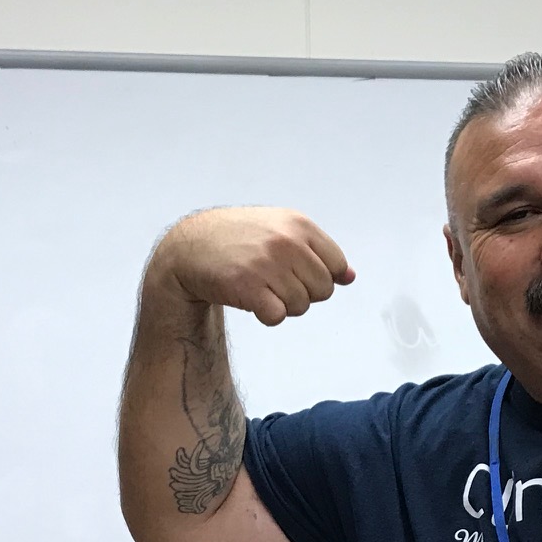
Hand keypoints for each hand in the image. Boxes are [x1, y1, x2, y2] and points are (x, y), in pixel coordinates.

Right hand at [152, 207, 354, 325]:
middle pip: (323, 290)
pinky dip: (268, 316)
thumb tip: (350, 277)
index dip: (320, 277)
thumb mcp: (281, 230)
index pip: (336, 265)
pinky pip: (278, 317)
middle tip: (276, 283)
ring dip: (284, 306)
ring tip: (262, 288)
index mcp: (298, 225)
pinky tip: (253, 301)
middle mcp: (286, 242)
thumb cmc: (240, 239)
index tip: (296, 273)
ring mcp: (266, 264)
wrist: (191, 247)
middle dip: (304, 294)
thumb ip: (318, 251)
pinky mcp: (248, 287)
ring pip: (301, 306)